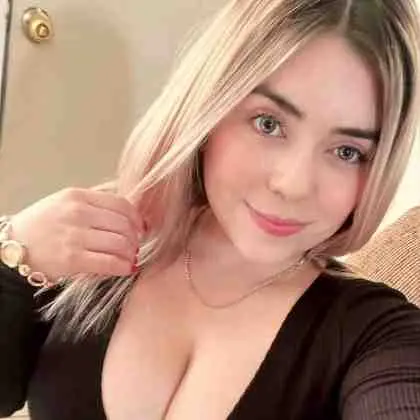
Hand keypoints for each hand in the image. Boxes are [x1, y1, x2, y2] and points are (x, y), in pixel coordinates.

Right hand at [9, 187, 145, 279]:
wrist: (12, 248)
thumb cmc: (42, 225)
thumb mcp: (64, 202)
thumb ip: (94, 202)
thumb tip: (128, 211)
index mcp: (78, 196)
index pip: (122, 204)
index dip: (137, 218)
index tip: (141, 227)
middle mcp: (77, 213)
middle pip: (124, 224)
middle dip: (136, 238)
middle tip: (136, 245)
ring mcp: (74, 236)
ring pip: (120, 243)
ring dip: (131, 253)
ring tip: (130, 257)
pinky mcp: (72, 259)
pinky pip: (110, 262)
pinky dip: (124, 266)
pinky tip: (126, 268)